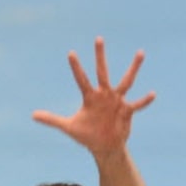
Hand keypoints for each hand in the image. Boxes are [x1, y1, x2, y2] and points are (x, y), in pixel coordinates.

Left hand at [32, 36, 155, 155]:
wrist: (104, 147)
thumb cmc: (87, 135)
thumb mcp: (69, 128)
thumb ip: (52, 120)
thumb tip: (32, 115)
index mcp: (90, 97)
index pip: (81, 79)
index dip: (76, 68)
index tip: (71, 53)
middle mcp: (104, 94)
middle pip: (102, 72)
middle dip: (100, 56)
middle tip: (98, 38)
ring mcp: (117, 101)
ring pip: (126, 81)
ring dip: (133, 68)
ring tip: (140, 53)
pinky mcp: (127, 111)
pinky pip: (137, 104)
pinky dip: (144, 100)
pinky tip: (153, 94)